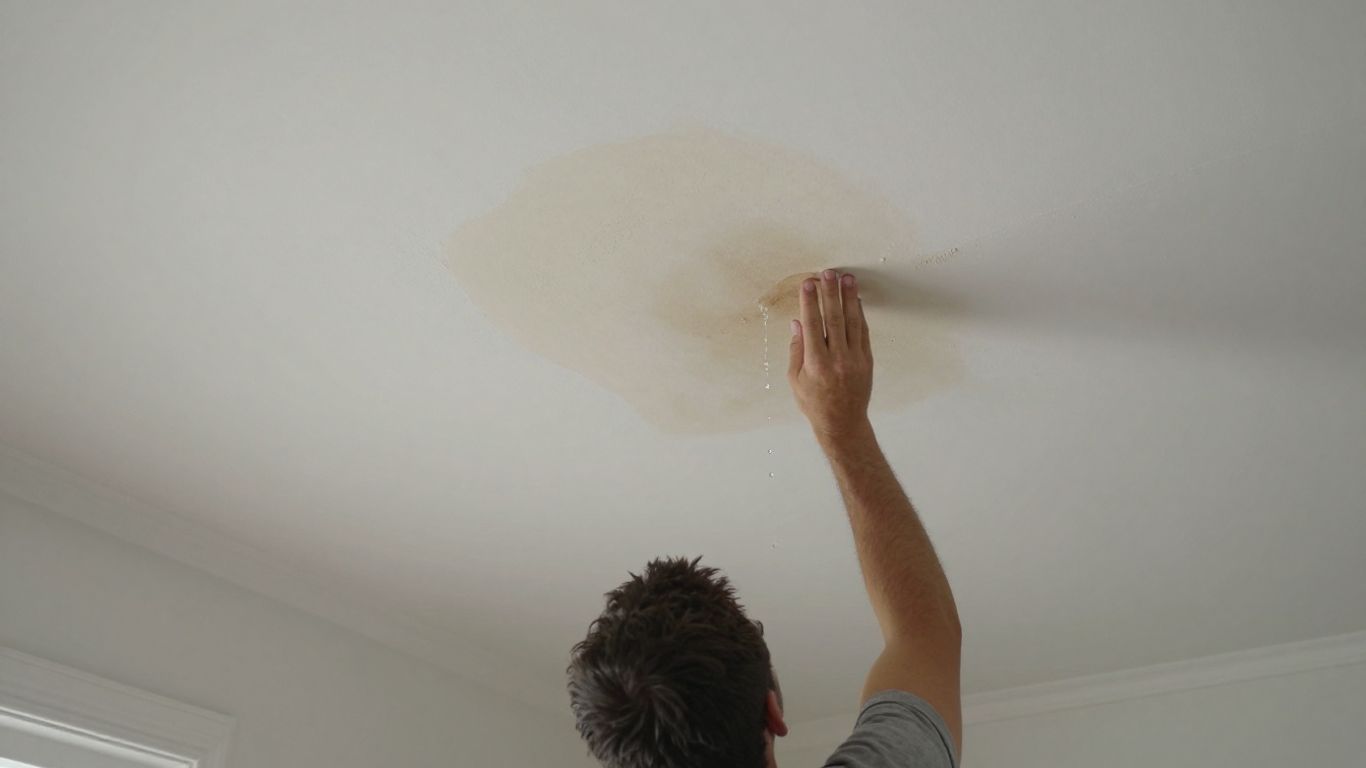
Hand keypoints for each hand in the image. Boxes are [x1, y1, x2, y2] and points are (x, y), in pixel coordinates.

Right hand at [788, 269, 873, 440]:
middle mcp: (837, 359)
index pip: (813, 325)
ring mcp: (855, 359)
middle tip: (828, 273)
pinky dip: (859, 314)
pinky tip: (856, 300)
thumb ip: (796, 349)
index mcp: (816, 364)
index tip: (808, 284)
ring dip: (849, 298)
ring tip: (846, 278)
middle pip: (834, 319)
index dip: (810, 303)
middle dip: (830, 293)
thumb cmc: (814, 403)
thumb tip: (797, 322)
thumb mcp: (795, 379)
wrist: (843, 423)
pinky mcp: (867, 360)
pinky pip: (863, 332)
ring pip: (852, 322)